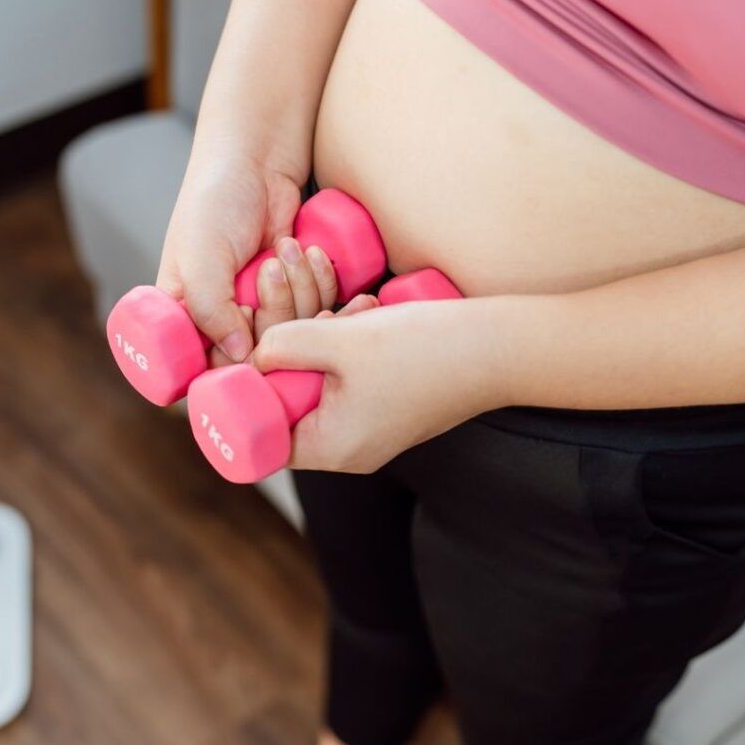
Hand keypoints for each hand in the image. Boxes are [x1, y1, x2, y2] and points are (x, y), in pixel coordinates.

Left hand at [251, 298, 509, 473]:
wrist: (499, 348)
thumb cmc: (425, 350)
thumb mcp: (342, 340)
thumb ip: (284, 343)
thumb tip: (254, 351)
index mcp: (332, 447)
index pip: (262, 435)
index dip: (246, 394)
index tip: (245, 351)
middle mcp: (348, 448)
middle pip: (289, 402)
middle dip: (284, 347)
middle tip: (288, 299)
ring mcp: (369, 427)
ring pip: (319, 381)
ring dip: (318, 335)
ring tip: (334, 297)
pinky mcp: (386, 405)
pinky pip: (348, 377)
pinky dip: (346, 344)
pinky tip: (363, 311)